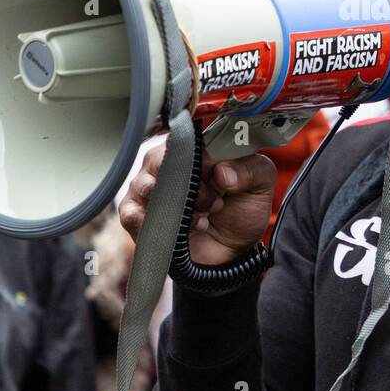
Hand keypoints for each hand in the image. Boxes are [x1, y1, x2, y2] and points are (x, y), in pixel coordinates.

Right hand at [118, 138, 275, 265]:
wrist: (231, 253)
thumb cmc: (241, 211)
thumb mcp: (259, 185)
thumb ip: (249, 170)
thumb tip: (222, 172)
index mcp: (196, 147)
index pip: (187, 137)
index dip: (203, 159)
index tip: (218, 178)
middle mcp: (167, 162)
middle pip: (162, 158)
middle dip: (191, 186)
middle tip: (213, 203)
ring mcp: (148, 187)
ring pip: (147, 185)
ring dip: (177, 206)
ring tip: (200, 219)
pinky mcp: (137, 214)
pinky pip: (130, 212)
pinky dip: (154, 222)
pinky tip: (176, 229)